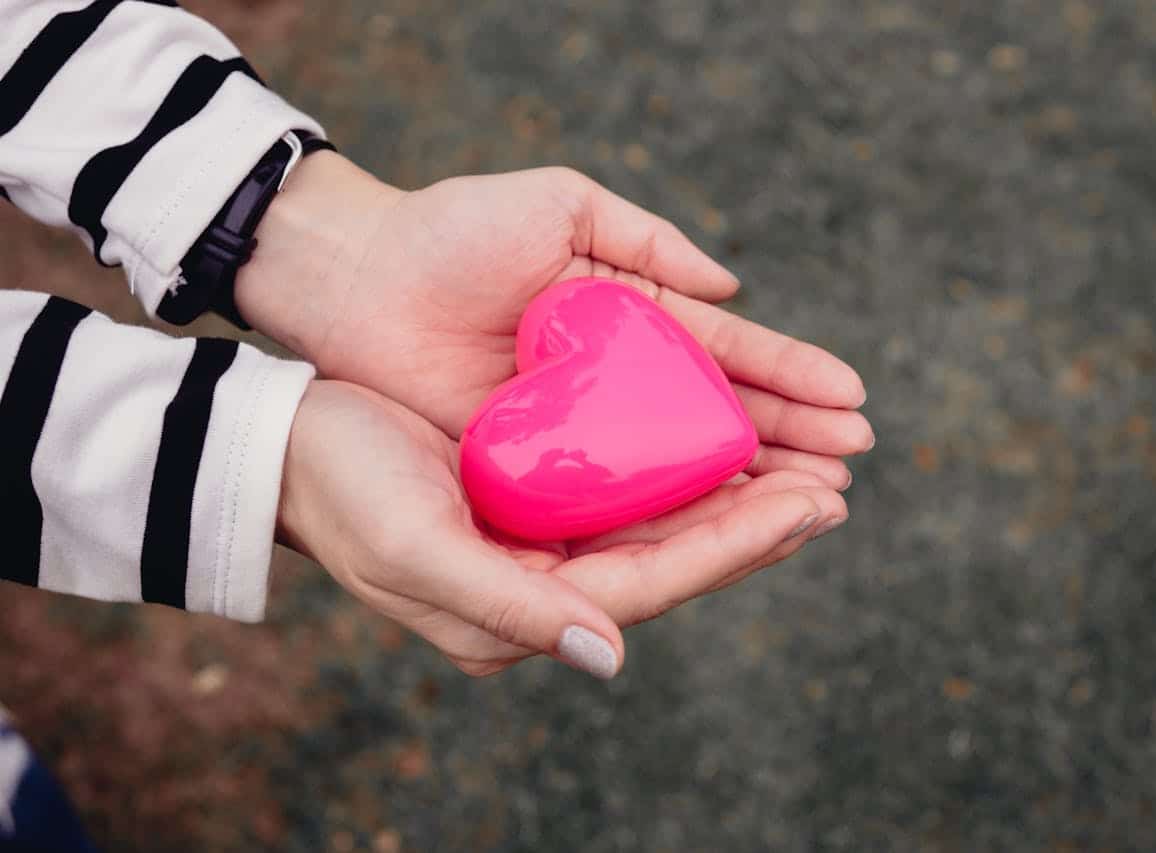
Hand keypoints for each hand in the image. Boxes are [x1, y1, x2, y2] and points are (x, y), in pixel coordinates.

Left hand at [238, 154, 872, 489]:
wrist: (358, 278)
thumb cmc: (452, 232)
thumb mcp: (560, 206)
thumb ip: (647, 240)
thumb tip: (732, 289)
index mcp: (630, 317)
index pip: (727, 356)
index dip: (790, 378)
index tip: (853, 401)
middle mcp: (618, 383)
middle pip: (720, 418)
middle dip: (791, 440)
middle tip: (854, 465)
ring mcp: (583, 433)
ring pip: (683, 467)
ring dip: (753, 484)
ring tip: (819, 500)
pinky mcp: (542, 474)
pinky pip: (620, 499)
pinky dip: (677, 513)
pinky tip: (733, 524)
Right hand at [279, 380, 846, 677]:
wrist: (290, 444)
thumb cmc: (342, 490)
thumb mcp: (416, 549)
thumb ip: (510, 607)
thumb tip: (610, 655)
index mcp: (523, 610)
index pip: (654, 582)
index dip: (737, 546)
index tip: (811, 505)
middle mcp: (546, 587)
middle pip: (674, 556)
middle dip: (756, 525)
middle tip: (836, 486)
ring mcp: (544, 544)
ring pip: (661, 523)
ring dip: (732, 498)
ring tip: (807, 470)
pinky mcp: (537, 501)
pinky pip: (628, 489)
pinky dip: (681, 469)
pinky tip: (724, 446)